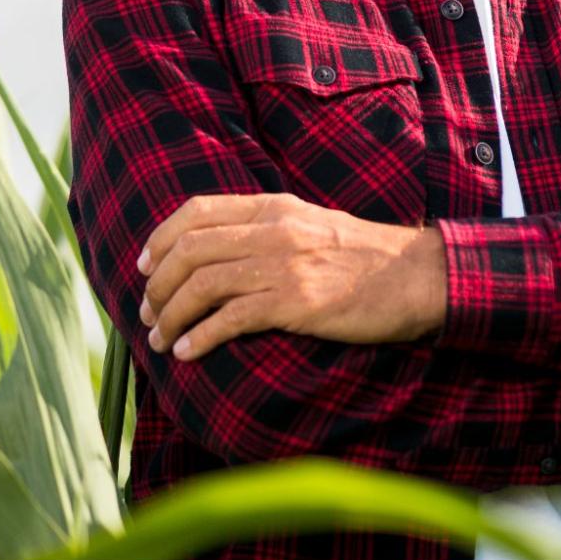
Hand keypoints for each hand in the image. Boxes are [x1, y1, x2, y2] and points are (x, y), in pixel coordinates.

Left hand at [134, 192, 445, 361]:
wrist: (416, 276)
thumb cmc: (363, 257)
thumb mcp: (309, 224)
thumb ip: (265, 228)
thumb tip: (216, 251)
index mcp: (272, 206)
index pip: (196, 211)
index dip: (160, 240)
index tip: (144, 267)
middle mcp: (272, 229)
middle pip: (189, 250)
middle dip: (158, 286)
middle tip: (148, 315)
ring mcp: (282, 264)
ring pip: (202, 285)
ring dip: (172, 316)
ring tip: (161, 341)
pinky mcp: (295, 302)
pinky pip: (230, 319)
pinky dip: (200, 337)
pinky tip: (188, 353)